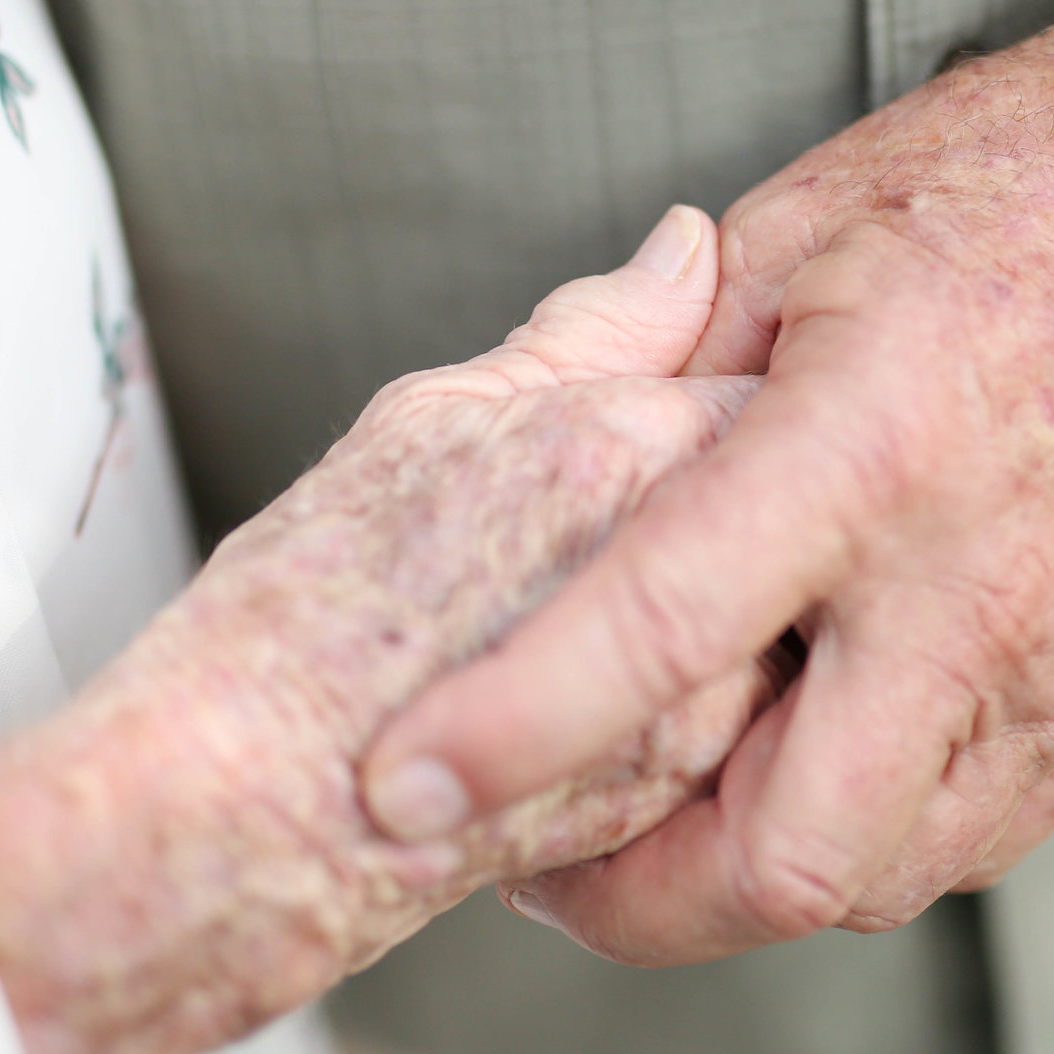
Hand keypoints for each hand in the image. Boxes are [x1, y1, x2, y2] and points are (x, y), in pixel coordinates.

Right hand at [0, 206, 776, 1053]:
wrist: (250, 810)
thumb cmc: (313, 604)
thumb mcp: (437, 420)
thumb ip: (591, 331)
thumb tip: (689, 244)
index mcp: (644, 442)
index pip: (779, 388)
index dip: (729, 410)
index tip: (678, 437)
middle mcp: (702, 574)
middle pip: (803, 520)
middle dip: (749, 523)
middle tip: (616, 550)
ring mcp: (704, 702)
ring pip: (782, 637)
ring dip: (730, 626)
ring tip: (588, 642)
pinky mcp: (688, 808)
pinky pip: (742, 741)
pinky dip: (688, 715)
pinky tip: (602, 718)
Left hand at [360, 0, 1053, 964]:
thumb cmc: (1005, 178)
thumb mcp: (797, 225)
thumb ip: (649, 360)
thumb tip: (536, 445)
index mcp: (870, 445)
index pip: (661, 632)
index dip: (511, 730)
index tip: (394, 792)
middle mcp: (976, 585)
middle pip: (789, 859)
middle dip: (632, 904)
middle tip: (537, 851)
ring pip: (878, 879)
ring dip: (742, 874)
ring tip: (661, 803)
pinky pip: (963, 836)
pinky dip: (857, 834)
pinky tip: (799, 756)